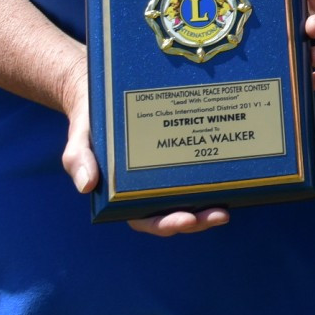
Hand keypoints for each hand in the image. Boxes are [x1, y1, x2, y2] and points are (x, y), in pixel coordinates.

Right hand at [57, 57, 229, 234]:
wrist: (102, 90)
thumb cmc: (90, 121)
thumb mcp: (80, 140)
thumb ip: (78, 160)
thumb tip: (86, 185)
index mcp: (126, 193)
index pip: (148, 218)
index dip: (168, 224)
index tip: (186, 219)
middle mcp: (151, 185)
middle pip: (179, 211)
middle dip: (200, 219)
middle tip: (220, 215)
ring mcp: (170, 169)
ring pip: (195, 193)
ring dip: (213, 200)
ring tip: (233, 198)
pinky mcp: (183, 147)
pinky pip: (201, 163)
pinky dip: (218, 168)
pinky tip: (236, 164)